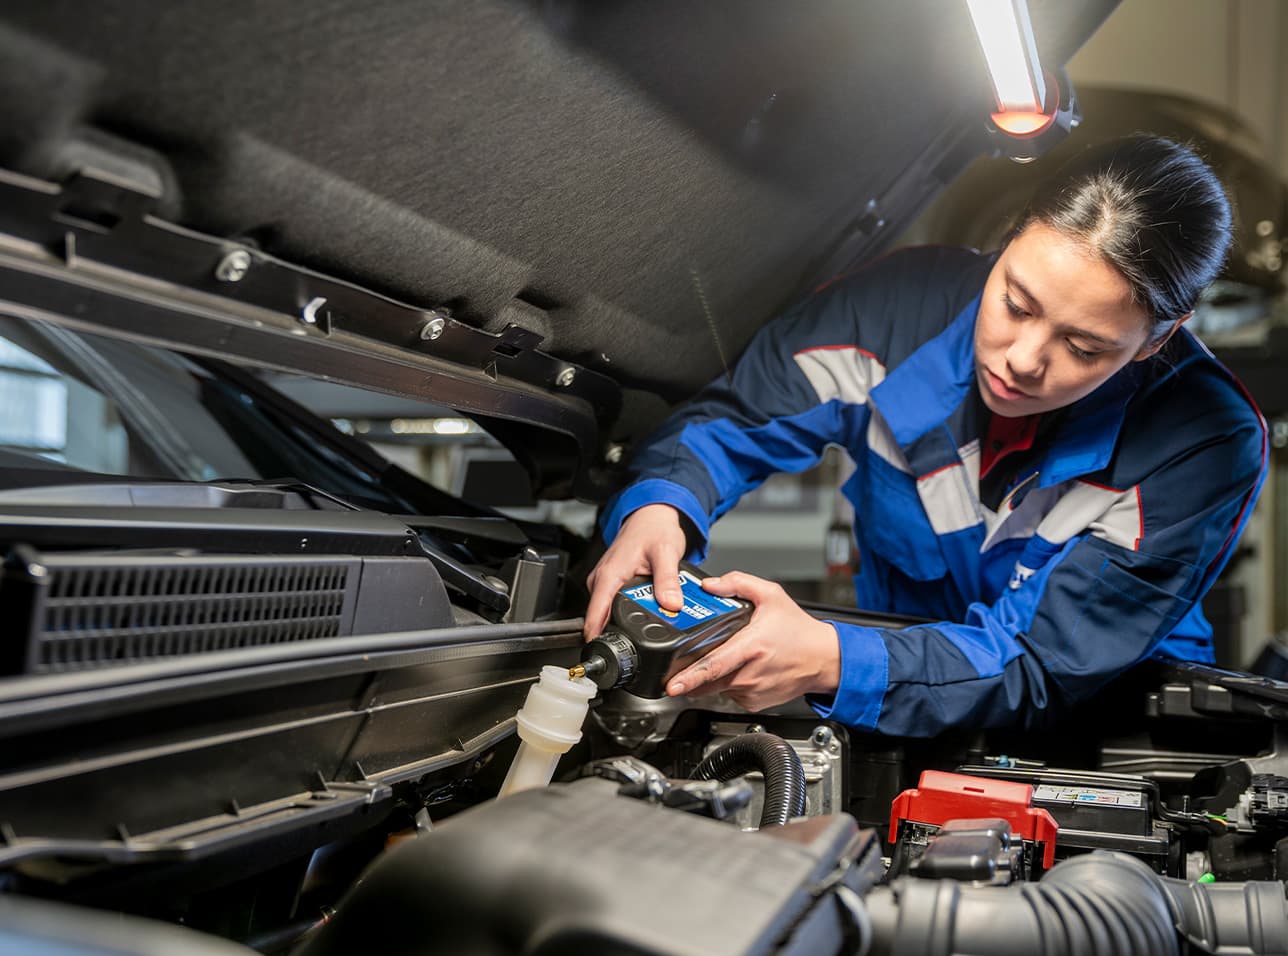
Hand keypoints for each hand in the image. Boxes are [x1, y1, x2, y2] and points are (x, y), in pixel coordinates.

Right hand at [584, 504, 686, 638]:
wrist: (652, 516)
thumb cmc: (654, 529)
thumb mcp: (665, 552)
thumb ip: (668, 579)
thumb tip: (671, 604)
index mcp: (609, 575)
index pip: (595, 614)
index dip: (597, 637)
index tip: (605, 654)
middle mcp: (603, 580)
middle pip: (602, 618)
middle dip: (620, 634)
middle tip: (643, 644)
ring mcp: (607, 583)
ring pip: (611, 613)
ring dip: (627, 623)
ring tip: (651, 628)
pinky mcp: (614, 584)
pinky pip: (617, 605)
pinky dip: (632, 611)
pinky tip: (648, 612)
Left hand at [666, 572, 839, 711]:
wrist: (824, 659)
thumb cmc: (800, 631)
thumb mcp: (771, 595)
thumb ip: (738, 583)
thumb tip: (710, 585)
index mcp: (751, 647)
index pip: (713, 666)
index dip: (689, 677)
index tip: (671, 684)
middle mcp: (750, 673)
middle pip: (708, 680)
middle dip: (691, 676)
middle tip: (679, 671)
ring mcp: (752, 691)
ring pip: (717, 687)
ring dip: (712, 677)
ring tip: (728, 659)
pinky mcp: (755, 703)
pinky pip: (730, 695)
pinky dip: (729, 684)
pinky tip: (742, 670)